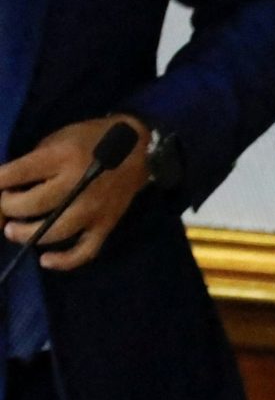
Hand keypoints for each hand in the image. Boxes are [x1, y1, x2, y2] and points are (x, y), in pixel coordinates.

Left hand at [0, 117, 152, 270]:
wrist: (137, 152)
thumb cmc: (90, 140)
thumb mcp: (57, 138)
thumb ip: (34, 161)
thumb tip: (9, 185)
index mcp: (60, 158)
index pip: (16, 173)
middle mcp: (76, 186)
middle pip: (31, 205)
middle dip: (8, 207)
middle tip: (4, 206)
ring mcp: (92, 210)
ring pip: (53, 231)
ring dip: (26, 234)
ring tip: (12, 230)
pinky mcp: (105, 225)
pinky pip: (85, 250)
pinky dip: (65, 260)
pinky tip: (46, 260)